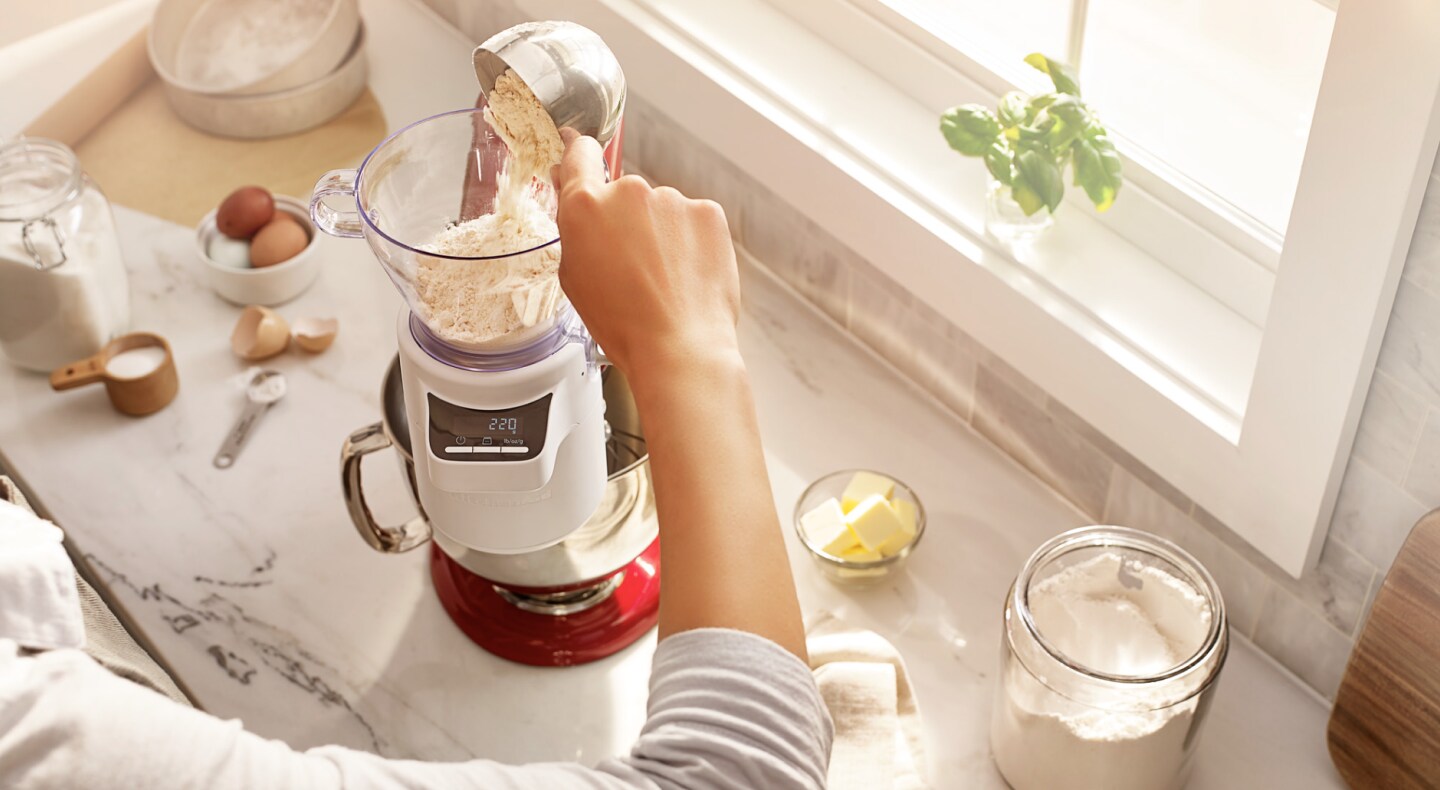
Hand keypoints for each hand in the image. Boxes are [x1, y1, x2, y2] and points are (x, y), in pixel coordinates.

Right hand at [553, 129, 740, 387]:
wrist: (680, 347)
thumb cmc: (623, 324)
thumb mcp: (575, 278)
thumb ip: (575, 228)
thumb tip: (574, 194)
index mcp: (585, 206)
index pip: (579, 154)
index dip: (579, 154)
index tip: (579, 151)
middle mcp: (629, 191)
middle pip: (624, 194)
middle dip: (627, 220)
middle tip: (633, 266)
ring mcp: (672, 199)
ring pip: (662, 210)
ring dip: (662, 233)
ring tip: (665, 280)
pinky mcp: (708, 212)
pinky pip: (693, 220)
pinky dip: (691, 242)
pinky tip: (688, 275)